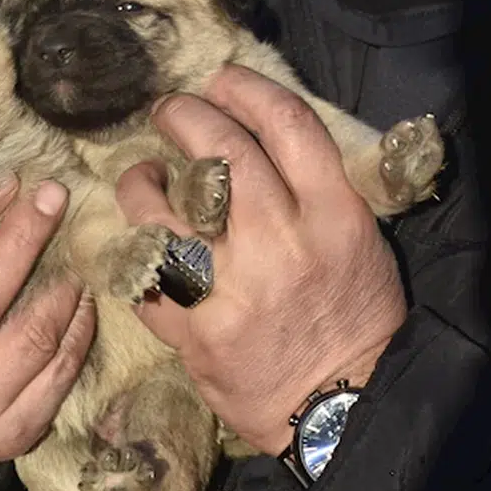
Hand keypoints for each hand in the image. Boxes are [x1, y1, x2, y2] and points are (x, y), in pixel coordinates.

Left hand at [116, 64, 406, 455]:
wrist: (338, 408)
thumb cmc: (353, 320)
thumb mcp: (358, 244)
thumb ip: (314, 194)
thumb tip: (262, 146)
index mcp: (332, 215)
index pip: (286, 125)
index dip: (246, 90)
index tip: (221, 81)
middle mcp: (279, 240)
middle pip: (219, 153)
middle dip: (184, 117)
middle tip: (167, 111)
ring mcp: (230, 286)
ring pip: (163, 211)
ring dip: (141, 182)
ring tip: (142, 176)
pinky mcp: (193, 329)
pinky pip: (142, 275)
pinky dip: (131, 252)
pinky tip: (133, 240)